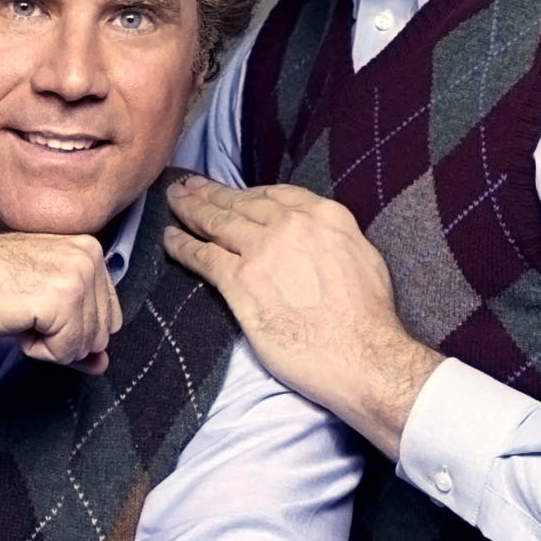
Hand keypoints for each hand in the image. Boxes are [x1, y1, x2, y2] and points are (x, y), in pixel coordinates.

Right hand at [0, 232, 121, 374]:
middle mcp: (89, 252)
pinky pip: (69, 351)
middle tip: (24, 311)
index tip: (35, 311)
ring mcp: (79, 272)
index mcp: (87, 246)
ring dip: (50, 344)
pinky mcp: (65, 296)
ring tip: (19, 314)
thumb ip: (79, 329)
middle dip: (64, 337)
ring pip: (89, 343)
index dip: (72, 329)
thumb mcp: (43, 305)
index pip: (108, 314)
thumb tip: (103, 364)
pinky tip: (16, 322)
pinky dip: (40, 350)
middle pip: (103, 331)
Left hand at [164, 175, 440, 457]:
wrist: (362, 355)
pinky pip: (203, 257)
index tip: (231, 192)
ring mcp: (262, 251)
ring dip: (190, 209)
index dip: (245, 192)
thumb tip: (312, 238)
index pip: (273, 194)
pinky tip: (170, 239)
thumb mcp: (362, 255)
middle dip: (210, 193)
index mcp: (323, 215)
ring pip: (216, 222)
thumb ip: (331, 236)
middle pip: (239, 203)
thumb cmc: (370, 316)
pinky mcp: (240, 282)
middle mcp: (290, 225)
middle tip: (187, 185)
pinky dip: (182, 246)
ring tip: (174, 201)